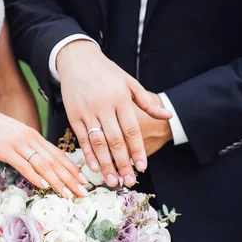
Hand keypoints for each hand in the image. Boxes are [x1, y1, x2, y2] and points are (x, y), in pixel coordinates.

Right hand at [0, 105, 87, 197]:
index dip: (72, 168)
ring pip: (43, 165)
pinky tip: (45, 186)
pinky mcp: (6, 151)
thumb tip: (39, 159)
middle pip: (55, 161)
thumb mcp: (16, 134)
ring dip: (58, 181)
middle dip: (71, 178)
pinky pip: (24, 165)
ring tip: (68, 194)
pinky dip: (36, 176)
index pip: (58, 154)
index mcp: (34, 136)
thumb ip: (28, 145)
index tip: (83, 180)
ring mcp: (19, 145)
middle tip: (83, 192)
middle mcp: (31, 139)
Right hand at [56, 40, 171, 186]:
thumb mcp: (129, 82)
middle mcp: (103, 106)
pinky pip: (82, 139)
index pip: (131, 130)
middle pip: (115, 141)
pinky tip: (95, 167)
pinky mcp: (74, 116)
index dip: (137, 150)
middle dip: (123, 163)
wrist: (77, 60)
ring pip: (98, 143)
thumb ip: (147, 102)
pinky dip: (89, 154)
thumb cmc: (106, 72)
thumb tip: (167, 115)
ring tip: (113, 180)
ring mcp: (87, 112)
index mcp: (120, 98)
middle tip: (129, 181)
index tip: (142, 167)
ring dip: (106, 164)